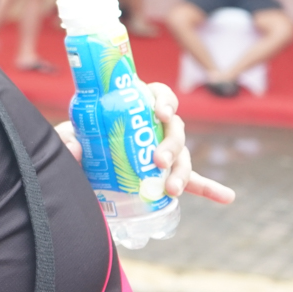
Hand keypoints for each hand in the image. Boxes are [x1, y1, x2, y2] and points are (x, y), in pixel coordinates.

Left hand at [52, 83, 235, 204]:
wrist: (79, 164)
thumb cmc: (78, 139)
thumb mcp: (67, 135)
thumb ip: (64, 138)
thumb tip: (74, 145)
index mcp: (136, 106)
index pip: (158, 94)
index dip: (164, 100)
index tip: (160, 112)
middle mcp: (155, 127)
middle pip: (175, 129)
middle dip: (171, 144)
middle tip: (157, 159)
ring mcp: (164, 151)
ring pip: (182, 156)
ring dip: (182, 171)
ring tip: (172, 188)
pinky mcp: (167, 174)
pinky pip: (194, 181)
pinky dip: (210, 188)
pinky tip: (228, 197)